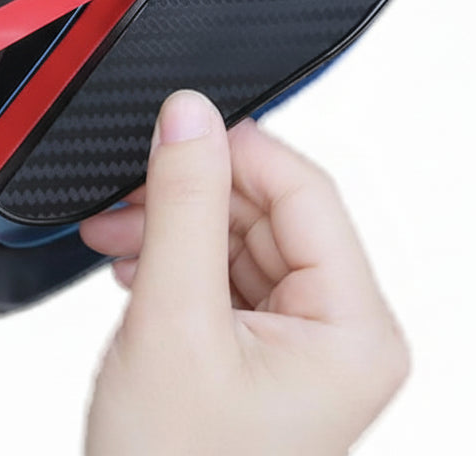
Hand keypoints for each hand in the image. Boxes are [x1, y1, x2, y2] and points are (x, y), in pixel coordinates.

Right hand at [80, 91, 409, 455]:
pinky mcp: (268, 357)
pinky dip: (181, 266)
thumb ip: (182, 208)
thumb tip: (190, 118)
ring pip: (246, 243)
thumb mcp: (173, 323)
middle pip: (274, 215)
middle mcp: (345, 336)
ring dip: (179, 231)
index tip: (180, 123)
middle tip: (130, 189)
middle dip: (195, 197)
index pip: (308, 194)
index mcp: (357, 330)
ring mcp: (307, 349)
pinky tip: (137, 268)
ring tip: (118, 237)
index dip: (239, 149)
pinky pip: (231, 280)